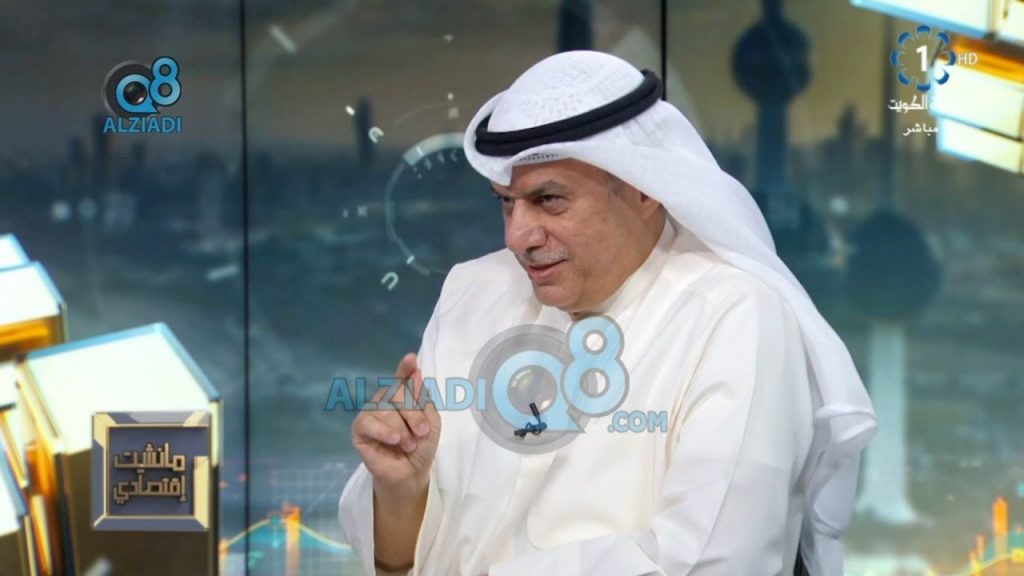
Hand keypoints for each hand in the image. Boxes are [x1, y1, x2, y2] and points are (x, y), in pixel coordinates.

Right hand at [352, 353, 440, 499]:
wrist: (411, 473)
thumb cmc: (422, 446)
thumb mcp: (431, 423)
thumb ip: (423, 399)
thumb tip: (415, 373)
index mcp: (403, 396)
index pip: (402, 378)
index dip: (405, 368)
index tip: (411, 359)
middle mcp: (385, 400)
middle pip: (396, 393)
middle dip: (413, 414)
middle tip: (421, 433)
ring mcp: (371, 412)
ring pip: (385, 410)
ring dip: (402, 430)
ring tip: (408, 445)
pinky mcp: (359, 429)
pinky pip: (369, 423)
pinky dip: (384, 431)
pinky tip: (393, 440)